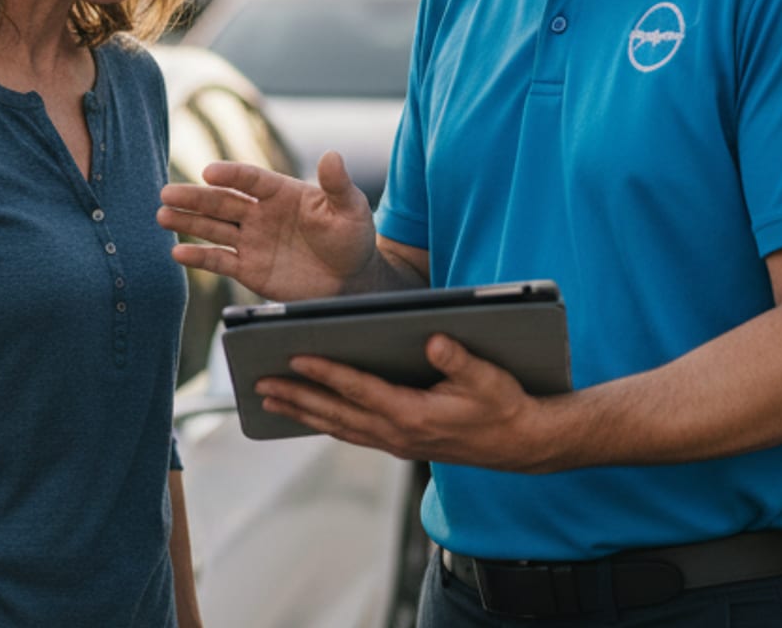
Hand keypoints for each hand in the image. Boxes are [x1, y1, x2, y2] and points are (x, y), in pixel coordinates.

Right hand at [158, 151, 378, 300]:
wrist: (352, 280)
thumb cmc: (353, 237)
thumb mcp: (351, 209)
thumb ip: (337, 184)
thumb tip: (333, 155)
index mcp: (281, 192)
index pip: (250, 179)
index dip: (230, 174)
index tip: (209, 172)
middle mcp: (260, 213)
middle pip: (222, 202)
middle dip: (194, 197)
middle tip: (166, 193)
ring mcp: (252, 240)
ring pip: (213, 228)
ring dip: (187, 222)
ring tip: (161, 215)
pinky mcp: (248, 268)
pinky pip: (219, 260)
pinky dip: (198, 258)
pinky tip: (177, 253)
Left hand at [256, 334, 560, 472]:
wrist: (521, 444)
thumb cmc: (506, 405)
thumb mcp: (489, 378)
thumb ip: (460, 359)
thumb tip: (433, 338)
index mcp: (415, 415)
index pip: (360, 390)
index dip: (328, 373)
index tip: (297, 358)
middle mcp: (399, 433)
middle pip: (337, 413)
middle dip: (297, 397)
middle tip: (260, 383)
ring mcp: (397, 442)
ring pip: (339, 426)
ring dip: (303, 412)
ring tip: (270, 398)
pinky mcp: (401, 443)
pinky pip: (353, 432)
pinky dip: (326, 421)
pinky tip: (308, 412)